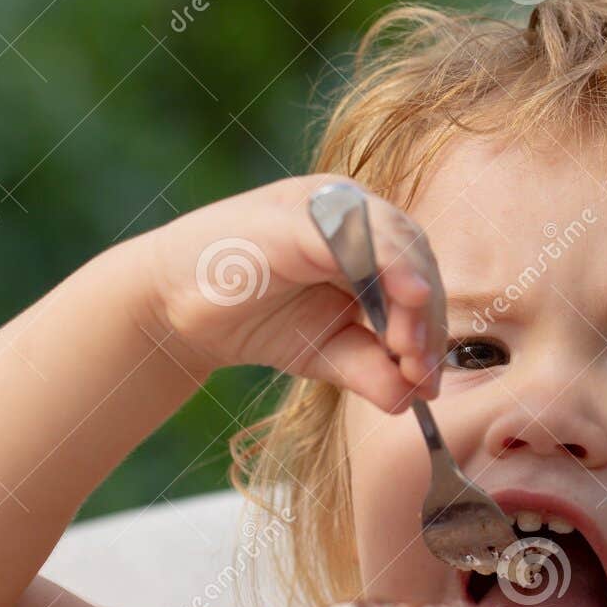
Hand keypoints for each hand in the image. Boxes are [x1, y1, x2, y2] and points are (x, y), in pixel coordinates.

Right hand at [129, 175, 445, 409]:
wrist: (173, 312)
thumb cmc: (255, 320)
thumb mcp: (325, 353)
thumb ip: (373, 370)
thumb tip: (417, 399)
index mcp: (368, 240)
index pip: (420, 278)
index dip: (433, 329)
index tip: (428, 381)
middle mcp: (353, 213)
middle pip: (417, 259)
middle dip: (427, 320)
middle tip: (421, 371)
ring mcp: (326, 206)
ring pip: (397, 240)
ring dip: (413, 298)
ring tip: (408, 351)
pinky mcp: (299, 212)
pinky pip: (356, 231)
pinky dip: (390, 262)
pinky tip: (407, 298)